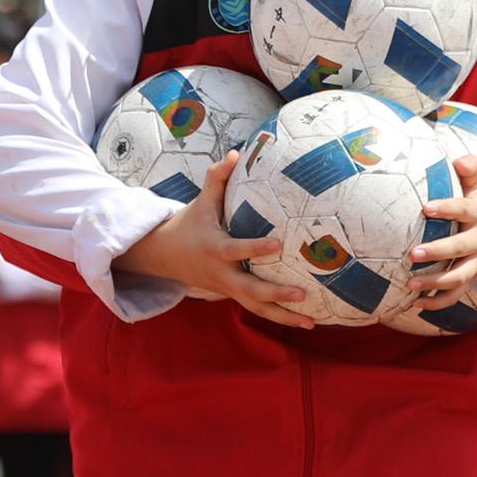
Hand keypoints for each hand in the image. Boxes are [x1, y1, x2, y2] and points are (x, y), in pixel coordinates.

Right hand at [112, 151, 313, 329]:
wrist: (166, 255)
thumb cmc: (190, 224)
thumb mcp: (201, 202)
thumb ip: (216, 179)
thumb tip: (235, 153)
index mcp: (214, 248)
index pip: (236, 250)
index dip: (255, 248)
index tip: (278, 244)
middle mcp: (221, 273)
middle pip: (248, 289)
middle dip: (275, 293)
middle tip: (302, 292)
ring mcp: (227, 288)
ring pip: (255, 307)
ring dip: (282, 316)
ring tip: (310, 322)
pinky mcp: (232, 295)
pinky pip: (256, 309)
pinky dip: (279, 317)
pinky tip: (305, 321)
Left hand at [406, 154, 476, 307]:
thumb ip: (472, 172)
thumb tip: (460, 160)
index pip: (463, 210)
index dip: (446, 208)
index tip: (426, 208)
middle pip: (460, 248)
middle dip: (437, 252)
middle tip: (412, 254)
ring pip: (458, 277)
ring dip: (434, 282)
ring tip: (409, 283)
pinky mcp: (473, 280)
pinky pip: (456, 296)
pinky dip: (437, 303)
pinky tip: (416, 303)